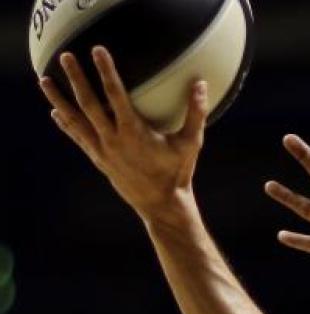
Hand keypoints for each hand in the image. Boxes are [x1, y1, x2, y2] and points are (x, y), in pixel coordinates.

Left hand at [38, 47, 207, 223]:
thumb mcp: (191, 143)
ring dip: (58, 99)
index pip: (115, 95)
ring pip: (75, 120)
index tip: (98, 51)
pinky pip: (77, 137)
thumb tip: (201, 84)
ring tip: (44, 80)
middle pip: (88, 103)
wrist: (161, 203)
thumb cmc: (178, 172)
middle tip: (66, 56)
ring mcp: (102, 150)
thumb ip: (196, 113)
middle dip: (76, 78)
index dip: (106, 71)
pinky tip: (56, 112)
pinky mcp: (99, 159)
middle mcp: (113, 139)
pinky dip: (66, 124)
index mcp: (133, 132)